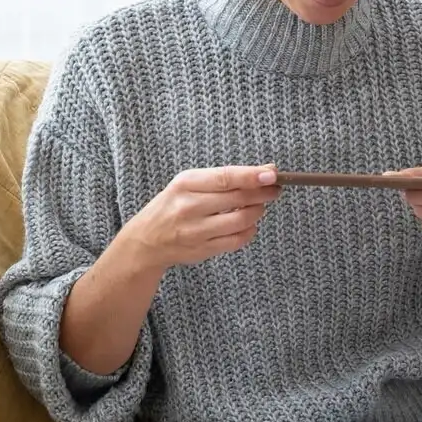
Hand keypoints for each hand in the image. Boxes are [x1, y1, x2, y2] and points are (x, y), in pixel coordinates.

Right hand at [122, 166, 280, 272]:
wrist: (146, 240)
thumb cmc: (173, 206)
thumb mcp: (190, 184)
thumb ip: (225, 177)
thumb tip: (266, 171)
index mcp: (185, 184)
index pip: (224, 178)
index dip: (251, 176)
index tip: (272, 175)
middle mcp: (188, 207)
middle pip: (236, 199)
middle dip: (262, 193)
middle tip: (274, 189)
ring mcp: (195, 231)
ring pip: (240, 221)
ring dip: (257, 212)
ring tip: (259, 206)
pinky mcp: (203, 250)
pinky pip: (236, 241)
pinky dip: (249, 231)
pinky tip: (249, 224)